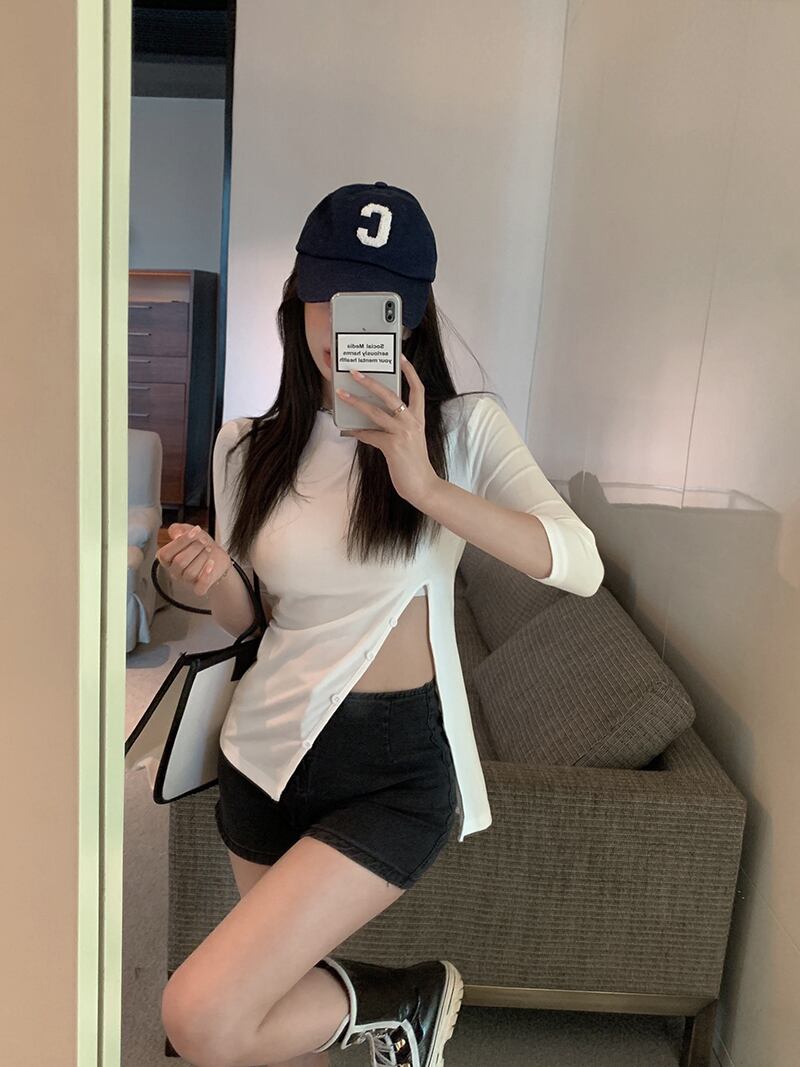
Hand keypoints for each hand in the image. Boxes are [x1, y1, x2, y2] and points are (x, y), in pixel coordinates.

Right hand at [156, 523, 231, 597]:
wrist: (217, 558)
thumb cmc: (201, 546)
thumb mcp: (190, 532)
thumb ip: (179, 529)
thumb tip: (176, 533)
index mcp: (167, 558)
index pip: (165, 554)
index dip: (181, 541)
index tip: (194, 532)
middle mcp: (175, 571)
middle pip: (179, 562)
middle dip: (195, 548)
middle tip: (204, 542)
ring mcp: (186, 581)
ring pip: (190, 572)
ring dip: (203, 557)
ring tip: (209, 550)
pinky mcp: (199, 588)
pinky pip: (199, 588)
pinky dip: (206, 576)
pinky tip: (211, 564)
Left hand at [336, 353, 440, 509]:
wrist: (423, 486)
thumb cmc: (413, 463)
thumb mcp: (409, 440)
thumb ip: (395, 427)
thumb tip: (369, 420)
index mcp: (419, 418)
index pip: (418, 388)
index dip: (410, 371)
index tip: (400, 357)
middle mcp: (413, 422)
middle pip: (392, 395)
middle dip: (372, 382)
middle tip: (355, 372)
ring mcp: (403, 434)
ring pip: (377, 412)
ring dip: (357, 402)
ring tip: (342, 394)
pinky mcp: (393, 446)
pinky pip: (371, 434)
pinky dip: (358, 431)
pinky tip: (348, 429)